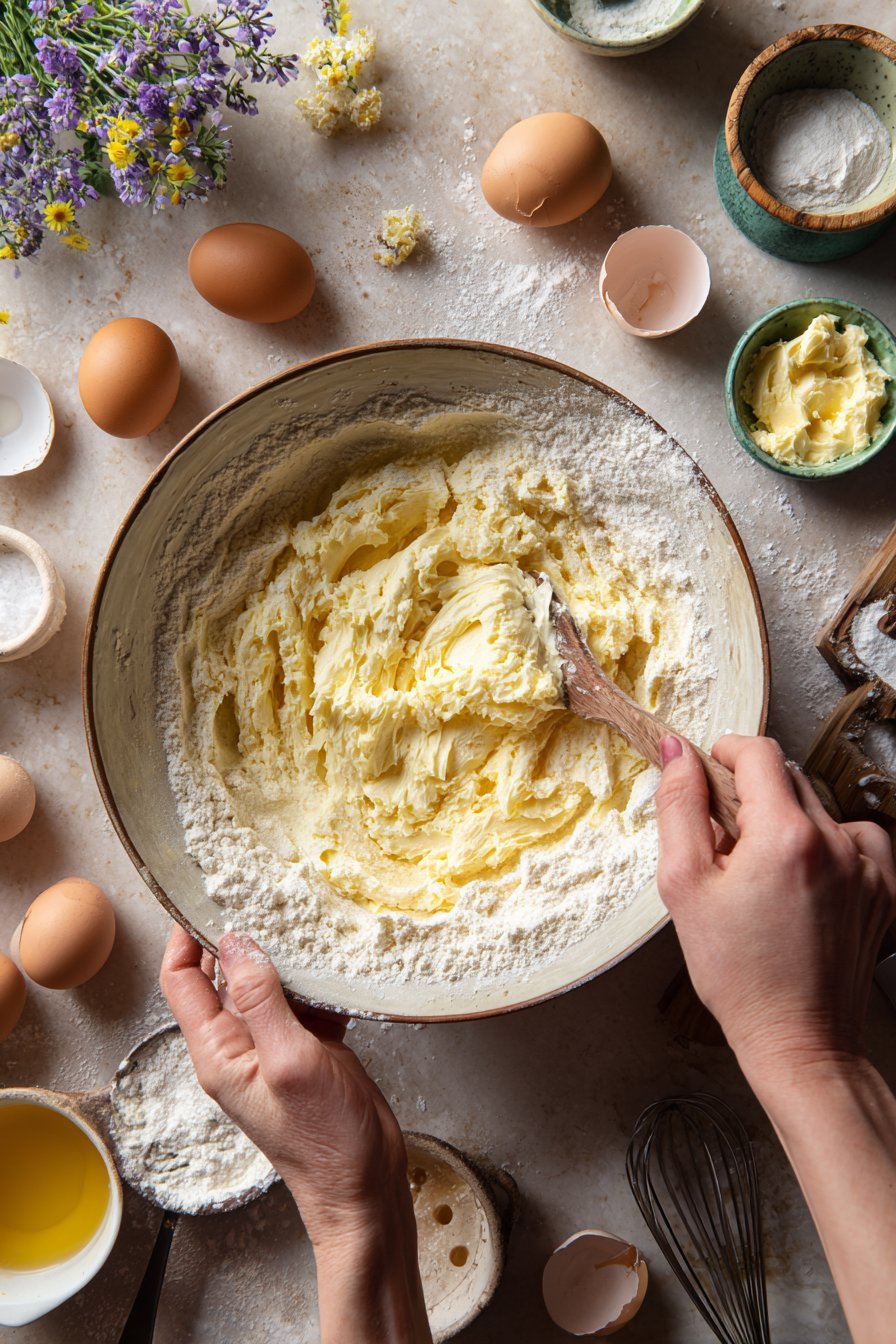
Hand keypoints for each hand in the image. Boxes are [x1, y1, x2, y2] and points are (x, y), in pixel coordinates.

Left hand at [160, 925, 431, 1343]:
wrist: (364, 1187)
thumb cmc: (325, 1141)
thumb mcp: (291, 1062)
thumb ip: (262, 1002)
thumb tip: (235, 942)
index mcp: (218, 1052)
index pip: (181, 980)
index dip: (184, 936)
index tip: (203, 895)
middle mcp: (239, 1046)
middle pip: (223, 975)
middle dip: (238, 934)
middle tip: (259, 891)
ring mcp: (274, 1047)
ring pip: (267, 983)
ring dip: (282, 953)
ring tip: (299, 914)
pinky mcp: (308, 1049)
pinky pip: (302, 1000)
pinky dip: (315, 979)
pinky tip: (332, 960)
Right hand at [654, 734, 895, 1089]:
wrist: (797, 1039)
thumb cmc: (736, 973)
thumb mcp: (684, 886)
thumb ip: (679, 808)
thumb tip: (678, 753)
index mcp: (784, 835)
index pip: (759, 754)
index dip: (726, 753)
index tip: (710, 772)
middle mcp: (836, 842)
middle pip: (789, 779)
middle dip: (753, 794)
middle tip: (726, 840)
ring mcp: (868, 868)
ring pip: (821, 809)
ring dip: (789, 822)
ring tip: (766, 872)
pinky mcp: (886, 891)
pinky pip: (859, 840)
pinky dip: (832, 846)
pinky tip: (808, 879)